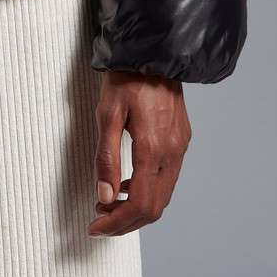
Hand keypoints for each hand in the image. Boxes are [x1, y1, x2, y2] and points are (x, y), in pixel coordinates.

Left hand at [87, 69, 190, 235]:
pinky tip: (126, 184)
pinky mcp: (181, 140)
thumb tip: (104, 198)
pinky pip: (167, 179)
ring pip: (163, 196)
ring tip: (108, 205)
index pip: (140, 204)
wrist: (152, 50)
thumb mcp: (106, 113)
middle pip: (154, 208)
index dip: (117, 223)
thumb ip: (106, 158)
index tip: (95, 227)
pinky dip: (147, 191)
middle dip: (125, 222)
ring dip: (136, 209)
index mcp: (154, 148)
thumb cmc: (126, 77)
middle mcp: (172, 152)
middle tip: (99, 222)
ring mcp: (180, 147)